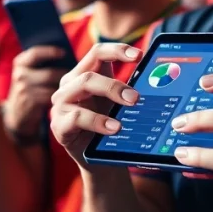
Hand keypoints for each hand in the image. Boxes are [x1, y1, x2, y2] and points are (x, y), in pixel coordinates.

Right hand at [3, 46, 67, 136]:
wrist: (17, 113)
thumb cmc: (31, 89)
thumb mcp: (32, 73)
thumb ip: (44, 64)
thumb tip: (67, 55)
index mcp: (20, 63)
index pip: (35, 53)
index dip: (51, 51)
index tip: (64, 53)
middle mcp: (20, 75)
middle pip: (49, 73)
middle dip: (65, 76)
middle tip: (78, 76)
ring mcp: (23, 90)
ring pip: (52, 87)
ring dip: (65, 88)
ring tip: (75, 86)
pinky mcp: (30, 103)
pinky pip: (50, 98)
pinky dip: (60, 97)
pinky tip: (67, 97)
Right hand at [50, 43, 141, 167]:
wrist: (101, 161)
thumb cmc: (110, 128)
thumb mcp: (119, 105)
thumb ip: (128, 89)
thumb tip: (154, 75)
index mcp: (83, 75)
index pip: (97, 53)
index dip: (117, 50)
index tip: (139, 55)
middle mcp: (69, 85)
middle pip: (90, 72)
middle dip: (116, 83)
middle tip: (136, 97)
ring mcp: (61, 104)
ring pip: (82, 86)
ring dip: (109, 94)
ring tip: (128, 110)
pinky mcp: (58, 125)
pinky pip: (76, 117)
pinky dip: (98, 121)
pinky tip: (114, 128)